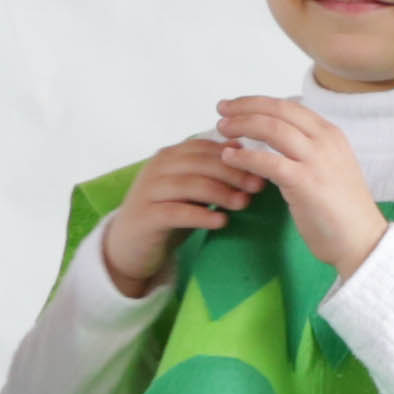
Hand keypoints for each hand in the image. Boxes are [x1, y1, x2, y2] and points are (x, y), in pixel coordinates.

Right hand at [89, 135, 269, 295]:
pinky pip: (177, 212)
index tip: (263, 168)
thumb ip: (211, 170)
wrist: (130, 246)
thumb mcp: (191, 188)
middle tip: (258, 185)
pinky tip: (222, 222)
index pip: (206, 147)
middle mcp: (157, 167)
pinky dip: (202, 216)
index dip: (236, 156)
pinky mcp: (146, 216)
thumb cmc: (167, 213)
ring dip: (221, 193)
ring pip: (190, 184)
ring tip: (245, 203)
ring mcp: (149, 191)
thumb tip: (245, 150)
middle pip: (201, 163)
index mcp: (169, 155)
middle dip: (233, 173)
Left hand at [206, 95, 389, 279]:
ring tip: (221, 130)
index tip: (234, 105)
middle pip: (278, 111)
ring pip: (272, 129)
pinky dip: (244, 157)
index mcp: (330, 134)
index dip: (257, 102)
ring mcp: (317, 160)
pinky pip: (268, 162)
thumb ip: (306, 150)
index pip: (288, 107)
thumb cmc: (341, 210)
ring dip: (242, 126)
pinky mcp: (305, 182)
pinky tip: (228, 158)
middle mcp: (325, 140)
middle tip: (221, 110)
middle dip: (245, 107)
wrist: (362, 240)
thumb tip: (274, 139)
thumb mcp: (329, 167)